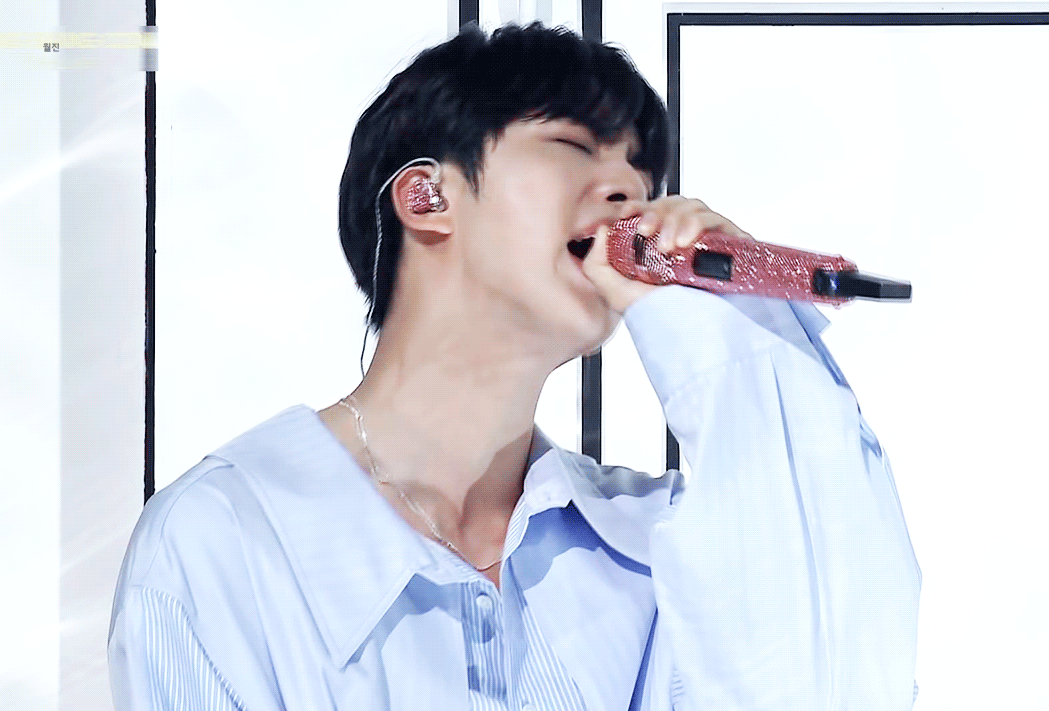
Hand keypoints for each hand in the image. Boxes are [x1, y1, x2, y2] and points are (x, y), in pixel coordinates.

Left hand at [581, 195, 751, 313]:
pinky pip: (715, 218)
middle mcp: (683, 242)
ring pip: (691, 207)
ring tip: (669, 246)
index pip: (650, 213)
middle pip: (670, 205)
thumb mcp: (617, 294)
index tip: (628, 213)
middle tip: (646, 232)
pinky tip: (686, 242)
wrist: (693, 335)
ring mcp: (707, 241)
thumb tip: (602, 229)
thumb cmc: (662, 318)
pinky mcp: (729, 243)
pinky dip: (697, 223)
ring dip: (674, 220)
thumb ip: (597, 264)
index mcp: (658, 248)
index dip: (638, 206)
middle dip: (654, 213)